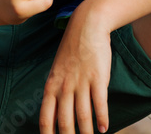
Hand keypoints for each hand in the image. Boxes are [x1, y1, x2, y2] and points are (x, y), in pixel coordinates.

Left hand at [40, 4, 113, 133]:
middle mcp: (64, 87)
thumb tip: (57, 110)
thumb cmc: (73, 49)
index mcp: (52, 86)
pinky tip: (105, 128)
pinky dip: (102, 118)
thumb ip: (56, 90)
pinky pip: (99, 103)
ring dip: (87, 132)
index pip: (46, 118)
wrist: (87, 26)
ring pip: (83, 115)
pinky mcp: (98, 78)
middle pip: (65, 121)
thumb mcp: (57, 69)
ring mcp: (81, 82)